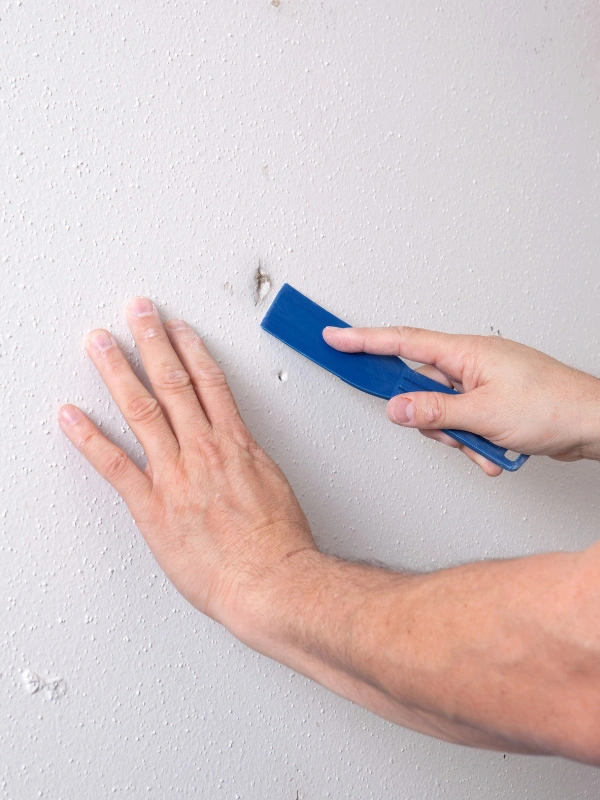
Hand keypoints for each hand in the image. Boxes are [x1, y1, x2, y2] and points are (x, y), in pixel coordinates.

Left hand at [58, 297, 316, 628]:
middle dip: (153, 340)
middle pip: (173, 382)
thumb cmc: (278, 542)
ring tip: (101, 344)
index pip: (210, 382)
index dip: (191, 349)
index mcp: (236, 444)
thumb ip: (248, 463)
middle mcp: (204, 450)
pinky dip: (89, 438)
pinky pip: (114, 465)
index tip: (178, 328)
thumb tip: (239, 453)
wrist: (271, 580)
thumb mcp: (274, 487)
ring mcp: (176, 475)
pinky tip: (71, 416)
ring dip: (119, 371)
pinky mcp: (153, 507)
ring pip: (142, 409)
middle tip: (138, 312)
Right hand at [323, 325, 599, 475]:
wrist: (592, 423)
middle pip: (420, 389)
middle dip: (430, 419)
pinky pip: (463, 425)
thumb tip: (396, 408)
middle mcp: (470, 365)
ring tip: (486, 443)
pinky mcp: (490, 404)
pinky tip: (496, 450)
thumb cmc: (553, 406)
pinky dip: (474, 443)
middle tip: (450, 431)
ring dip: (458, 437)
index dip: (363, 340)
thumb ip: (433, 412)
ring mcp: (481, 384)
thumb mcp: (483, 413)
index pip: (402, 342)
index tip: (334, 337)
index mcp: (465, 353)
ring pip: (442, 414)